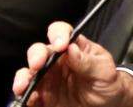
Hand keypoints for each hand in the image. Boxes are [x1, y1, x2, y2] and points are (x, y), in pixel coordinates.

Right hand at [12, 21, 132, 106]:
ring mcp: (48, 79)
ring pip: (29, 73)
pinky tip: (30, 99)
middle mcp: (57, 61)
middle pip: (39, 51)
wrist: (109, 105)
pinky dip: (26, 96)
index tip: (60, 45)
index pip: (61, 33)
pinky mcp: (44, 97)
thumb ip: (88, 61)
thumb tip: (72, 49)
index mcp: (74, 48)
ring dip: (23, 77)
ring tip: (23, 85)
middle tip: (37, 65)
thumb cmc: (107, 82)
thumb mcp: (104, 70)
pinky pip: (30, 95)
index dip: (57, 35)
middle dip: (35, 56)